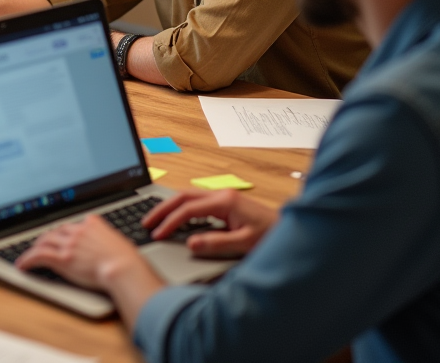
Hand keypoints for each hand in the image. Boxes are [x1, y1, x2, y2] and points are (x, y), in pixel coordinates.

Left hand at [16, 215, 152, 291]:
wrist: (123, 268)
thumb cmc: (127, 260)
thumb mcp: (119, 241)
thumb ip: (108, 238)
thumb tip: (109, 242)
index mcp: (92, 223)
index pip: (73, 224)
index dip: (64, 231)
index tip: (61, 234)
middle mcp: (78, 230)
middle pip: (57, 230)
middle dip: (48, 237)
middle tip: (42, 243)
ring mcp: (69, 244)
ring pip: (45, 240)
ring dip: (36, 246)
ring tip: (30, 253)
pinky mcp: (62, 258)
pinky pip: (39, 255)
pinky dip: (28, 259)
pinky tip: (22, 264)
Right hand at [143, 190, 277, 257]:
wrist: (294, 234)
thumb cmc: (273, 238)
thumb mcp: (244, 244)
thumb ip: (217, 243)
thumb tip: (190, 243)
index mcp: (225, 201)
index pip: (188, 209)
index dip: (170, 221)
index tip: (157, 234)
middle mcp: (222, 195)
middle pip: (183, 196)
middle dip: (162, 208)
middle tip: (145, 222)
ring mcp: (224, 198)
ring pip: (188, 197)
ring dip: (170, 207)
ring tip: (155, 220)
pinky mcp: (226, 204)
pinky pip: (197, 203)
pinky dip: (182, 210)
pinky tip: (177, 221)